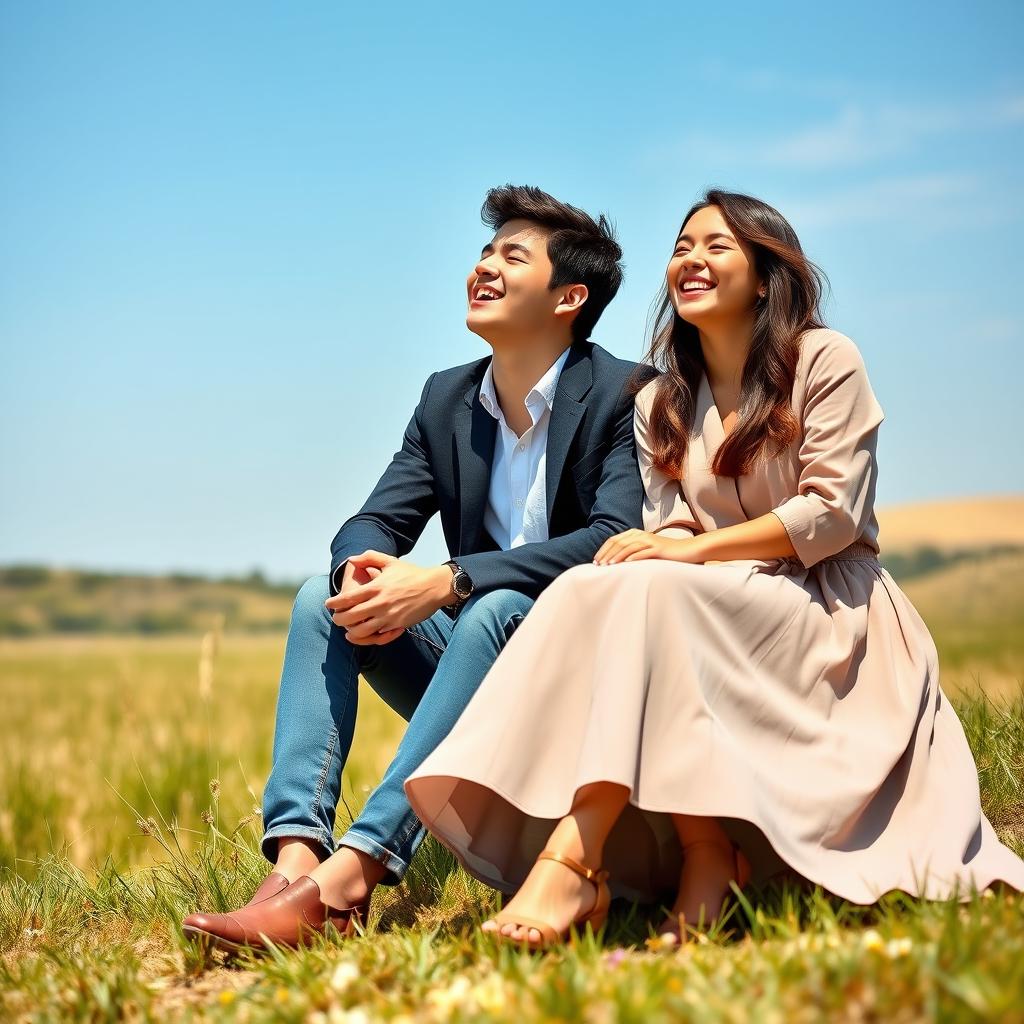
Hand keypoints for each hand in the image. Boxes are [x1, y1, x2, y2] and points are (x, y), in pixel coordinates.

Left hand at [325, 551, 453, 644]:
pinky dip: (367, 636)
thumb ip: (369, 557)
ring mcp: (389, 616)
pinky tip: (363, 634)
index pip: (348, 598)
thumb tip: (352, 560)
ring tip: (347, 629)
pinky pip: (377, 636)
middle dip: (339, 619)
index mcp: (376, 587)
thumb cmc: (412, 573)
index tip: (329, 604)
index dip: (335, 603)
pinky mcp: (397, 625)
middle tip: (336, 618)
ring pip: (362, 630)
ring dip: (351, 631)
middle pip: (351, 617)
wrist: (434, 587)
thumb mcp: (390, 561)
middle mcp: (380, 603)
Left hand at [593, 529, 705, 565]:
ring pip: (628, 547)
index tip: (596, 561)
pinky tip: (625, 564)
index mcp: (635, 534)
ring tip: (608, 566)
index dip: (603, 550)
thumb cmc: (664, 553)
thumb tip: (613, 562)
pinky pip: (643, 552)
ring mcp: (649, 540)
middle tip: (598, 565)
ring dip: (617, 556)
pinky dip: (633, 558)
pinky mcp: (658, 548)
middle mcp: (640, 534)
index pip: (614, 540)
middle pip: (618, 542)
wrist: (686, 550)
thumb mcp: (645, 550)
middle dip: (606, 554)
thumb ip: (631, 552)